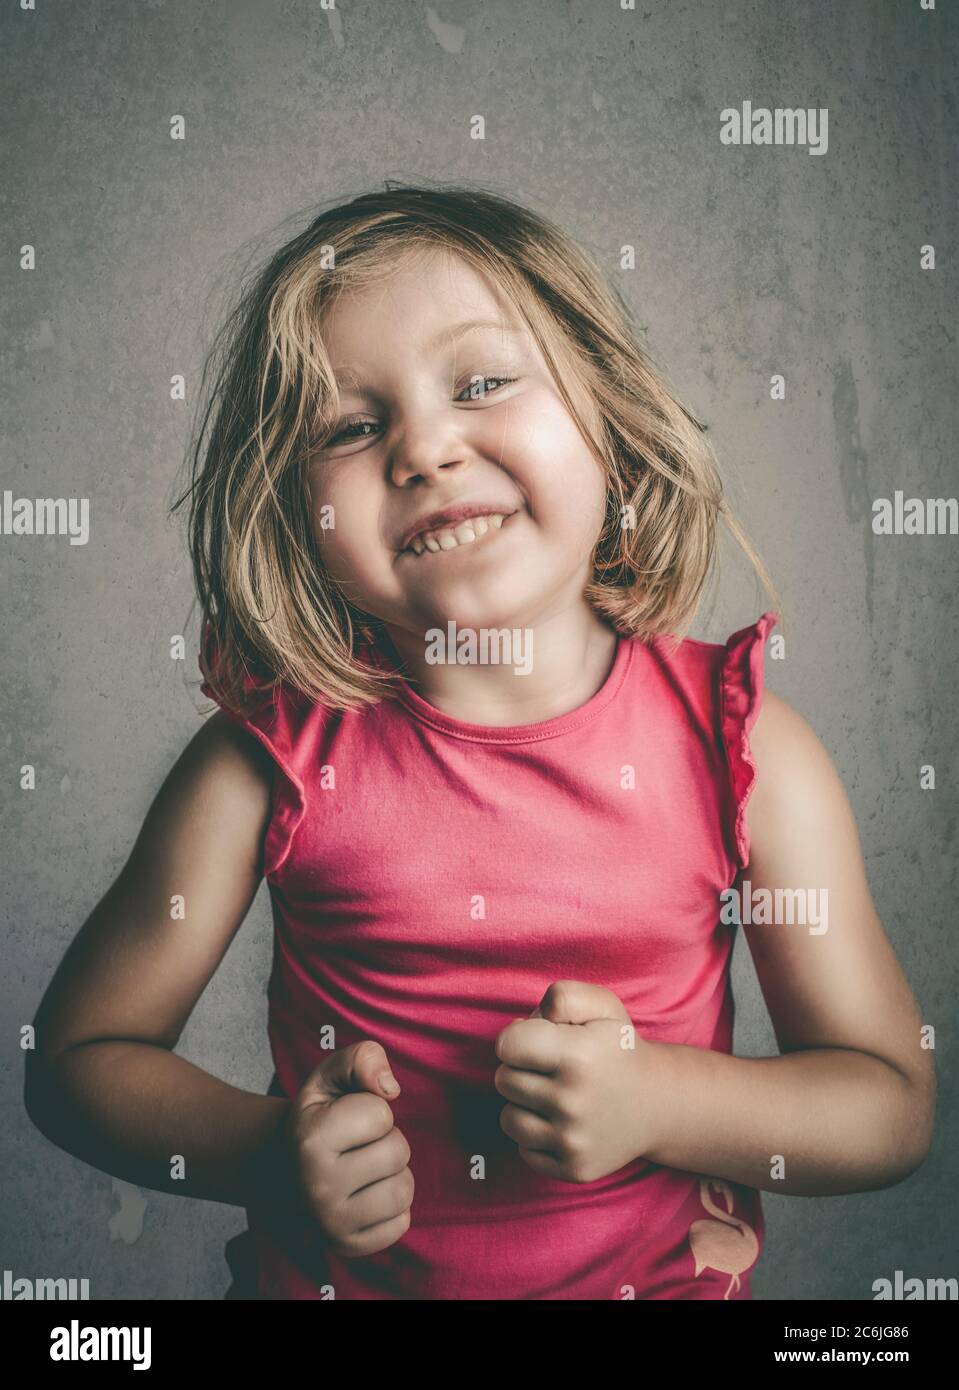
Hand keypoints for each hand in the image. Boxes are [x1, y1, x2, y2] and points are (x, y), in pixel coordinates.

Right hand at [281, 1041, 413, 1258]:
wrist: (286, 1170)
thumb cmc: (320, 1116)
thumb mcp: (331, 1075)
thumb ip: (363, 1058)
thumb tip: (391, 1088)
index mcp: (310, 1139)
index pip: (381, 1114)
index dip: (373, 1110)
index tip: (347, 1119)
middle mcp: (317, 1186)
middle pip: (398, 1152)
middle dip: (387, 1140)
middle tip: (359, 1146)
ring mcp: (331, 1223)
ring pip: (403, 1190)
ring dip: (394, 1174)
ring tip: (366, 1169)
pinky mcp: (348, 1247)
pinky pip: (402, 1223)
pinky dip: (393, 1207)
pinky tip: (367, 1195)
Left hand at [494, 981, 661, 1182]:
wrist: (659, 1104)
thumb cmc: (619, 1049)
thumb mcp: (601, 1006)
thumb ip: (561, 997)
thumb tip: (519, 1027)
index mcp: (578, 1056)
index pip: (506, 1045)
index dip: (517, 1038)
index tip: (537, 1040)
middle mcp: (574, 1102)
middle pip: (504, 1080)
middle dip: (521, 1069)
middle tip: (552, 1068)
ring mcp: (574, 1140)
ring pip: (509, 1118)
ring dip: (524, 1105)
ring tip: (555, 1095)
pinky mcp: (574, 1169)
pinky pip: (524, 1150)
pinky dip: (536, 1136)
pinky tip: (562, 1122)